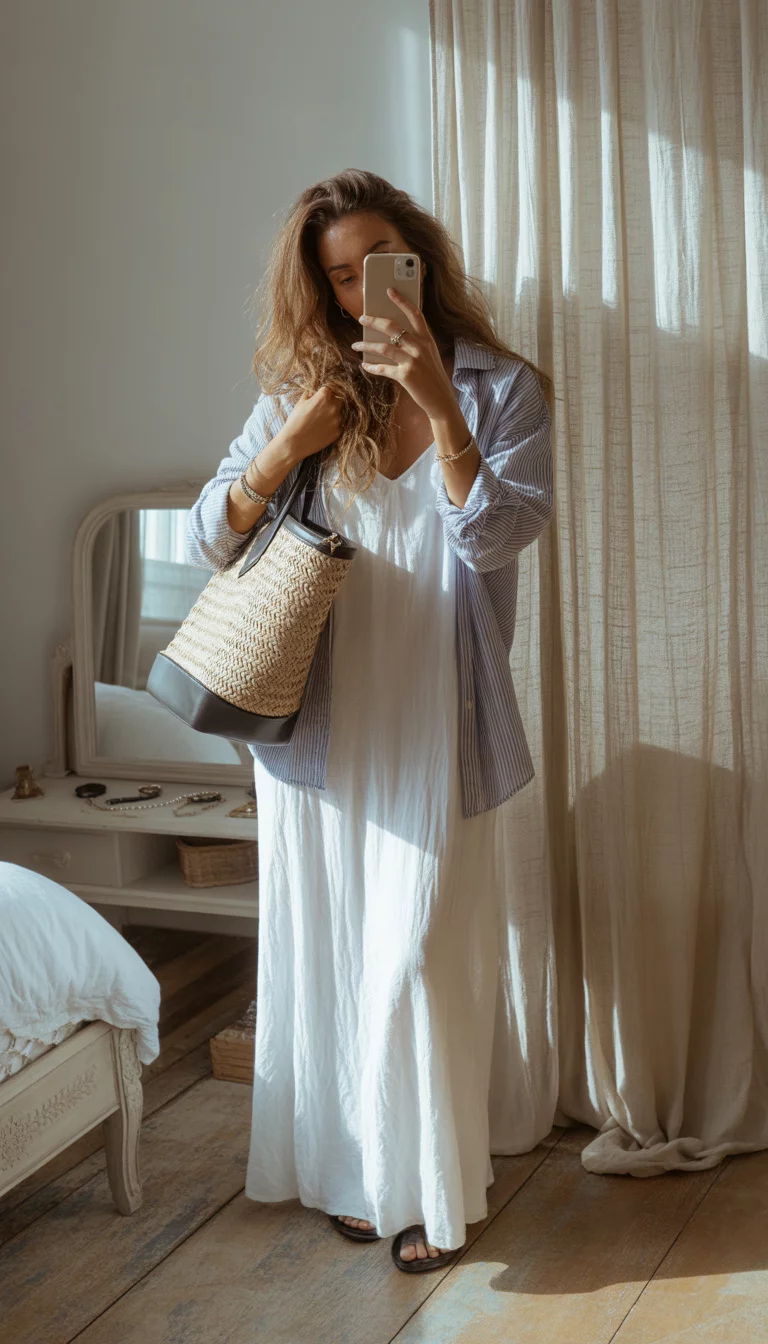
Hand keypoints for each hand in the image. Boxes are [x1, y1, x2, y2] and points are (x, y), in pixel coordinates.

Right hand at [280, 387, 343, 461]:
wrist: (294, 443)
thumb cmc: (295, 421)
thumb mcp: (300, 403)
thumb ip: (309, 395)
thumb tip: (313, 392)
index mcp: (324, 396)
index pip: (329, 390)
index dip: (324, 395)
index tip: (319, 400)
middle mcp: (333, 406)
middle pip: (337, 400)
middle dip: (331, 404)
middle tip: (321, 411)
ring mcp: (337, 420)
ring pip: (338, 414)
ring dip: (331, 416)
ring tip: (319, 422)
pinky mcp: (338, 432)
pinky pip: (338, 426)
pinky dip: (331, 427)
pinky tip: (321, 430)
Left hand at [351, 289, 456, 420]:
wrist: (441, 400)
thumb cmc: (432, 376)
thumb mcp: (429, 355)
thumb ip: (415, 344)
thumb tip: (391, 336)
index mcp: (427, 339)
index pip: (415, 314)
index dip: (402, 300)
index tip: (389, 290)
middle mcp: (420, 347)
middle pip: (393, 327)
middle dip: (374, 320)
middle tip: (362, 318)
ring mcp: (413, 361)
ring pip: (384, 347)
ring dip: (366, 344)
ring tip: (356, 344)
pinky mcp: (406, 376)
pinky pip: (383, 368)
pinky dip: (372, 366)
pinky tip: (365, 365)